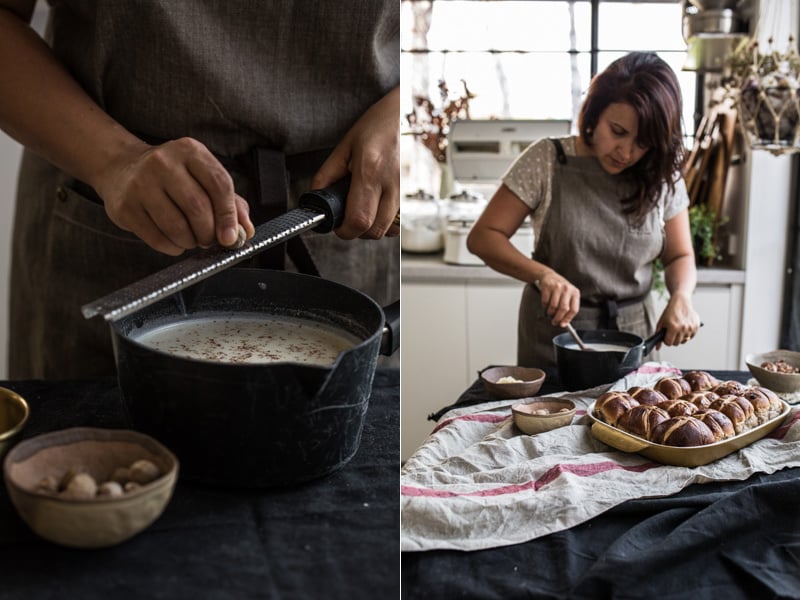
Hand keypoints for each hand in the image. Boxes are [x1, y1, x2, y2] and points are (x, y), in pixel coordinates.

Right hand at [93, 137, 254, 254]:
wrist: (121, 168)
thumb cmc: (172, 177)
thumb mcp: (203, 177)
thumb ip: (230, 202)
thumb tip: (246, 231)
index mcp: (189, 151)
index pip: (219, 184)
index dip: (229, 215)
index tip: (232, 237)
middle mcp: (163, 163)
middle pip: (198, 208)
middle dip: (209, 233)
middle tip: (210, 240)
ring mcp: (140, 184)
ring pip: (177, 227)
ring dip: (191, 241)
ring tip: (192, 239)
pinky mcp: (125, 206)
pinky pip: (157, 238)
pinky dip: (173, 246)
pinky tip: (175, 240)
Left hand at [311, 86, 398, 239]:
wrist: (407, 112)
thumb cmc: (378, 125)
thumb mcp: (345, 146)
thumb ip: (327, 175)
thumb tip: (316, 198)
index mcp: (371, 171)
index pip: (359, 219)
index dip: (345, 230)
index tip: (338, 225)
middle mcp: (392, 183)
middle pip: (375, 230)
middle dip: (357, 231)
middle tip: (347, 218)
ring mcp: (406, 190)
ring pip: (389, 229)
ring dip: (372, 228)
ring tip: (363, 210)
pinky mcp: (413, 193)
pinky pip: (400, 221)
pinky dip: (387, 222)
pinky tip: (378, 208)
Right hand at [535, 272, 579, 327]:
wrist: (550, 276)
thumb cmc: (561, 289)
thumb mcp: (569, 295)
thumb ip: (569, 306)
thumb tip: (564, 322)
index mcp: (575, 293)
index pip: (574, 309)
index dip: (568, 319)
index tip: (563, 324)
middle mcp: (567, 289)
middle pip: (563, 309)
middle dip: (558, 318)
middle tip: (554, 322)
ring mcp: (557, 287)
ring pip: (553, 306)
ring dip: (550, 313)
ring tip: (550, 313)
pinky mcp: (548, 286)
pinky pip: (545, 301)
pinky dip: (545, 306)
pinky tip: (546, 305)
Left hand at [656, 290, 700, 347]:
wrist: (680, 302)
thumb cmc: (669, 312)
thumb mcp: (661, 323)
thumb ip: (658, 336)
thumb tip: (657, 348)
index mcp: (673, 327)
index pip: (669, 343)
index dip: (666, 340)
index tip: (666, 336)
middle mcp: (683, 328)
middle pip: (676, 343)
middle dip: (673, 339)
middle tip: (671, 332)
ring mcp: (690, 327)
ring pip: (684, 341)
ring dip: (680, 337)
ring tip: (678, 328)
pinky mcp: (696, 326)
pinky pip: (691, 337)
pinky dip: (687, 334)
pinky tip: (684, 327)